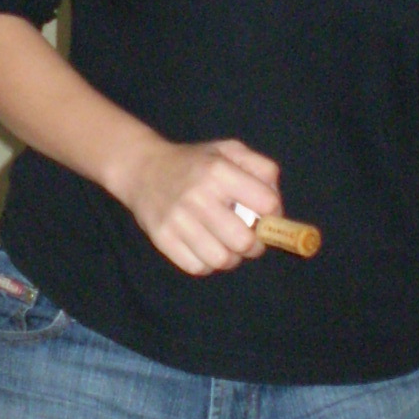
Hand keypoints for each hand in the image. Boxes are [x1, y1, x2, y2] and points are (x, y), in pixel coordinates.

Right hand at [117, 136, 281, 275]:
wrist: (143, 169)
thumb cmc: (195, 162)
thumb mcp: (229, 151)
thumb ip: (261, 168)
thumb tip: (276, 205)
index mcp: (219, 171)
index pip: (266, 203)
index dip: (274, 214)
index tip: (266, 215)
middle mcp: (198, 195)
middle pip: (244, 240)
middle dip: (255, 245)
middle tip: (249, 239)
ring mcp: (178, 219)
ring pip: (222, 259)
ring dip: (232, 258)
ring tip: (228, 246)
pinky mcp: (162, 238)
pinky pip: (197, 268)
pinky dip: (207, 264)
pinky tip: (206, 249)